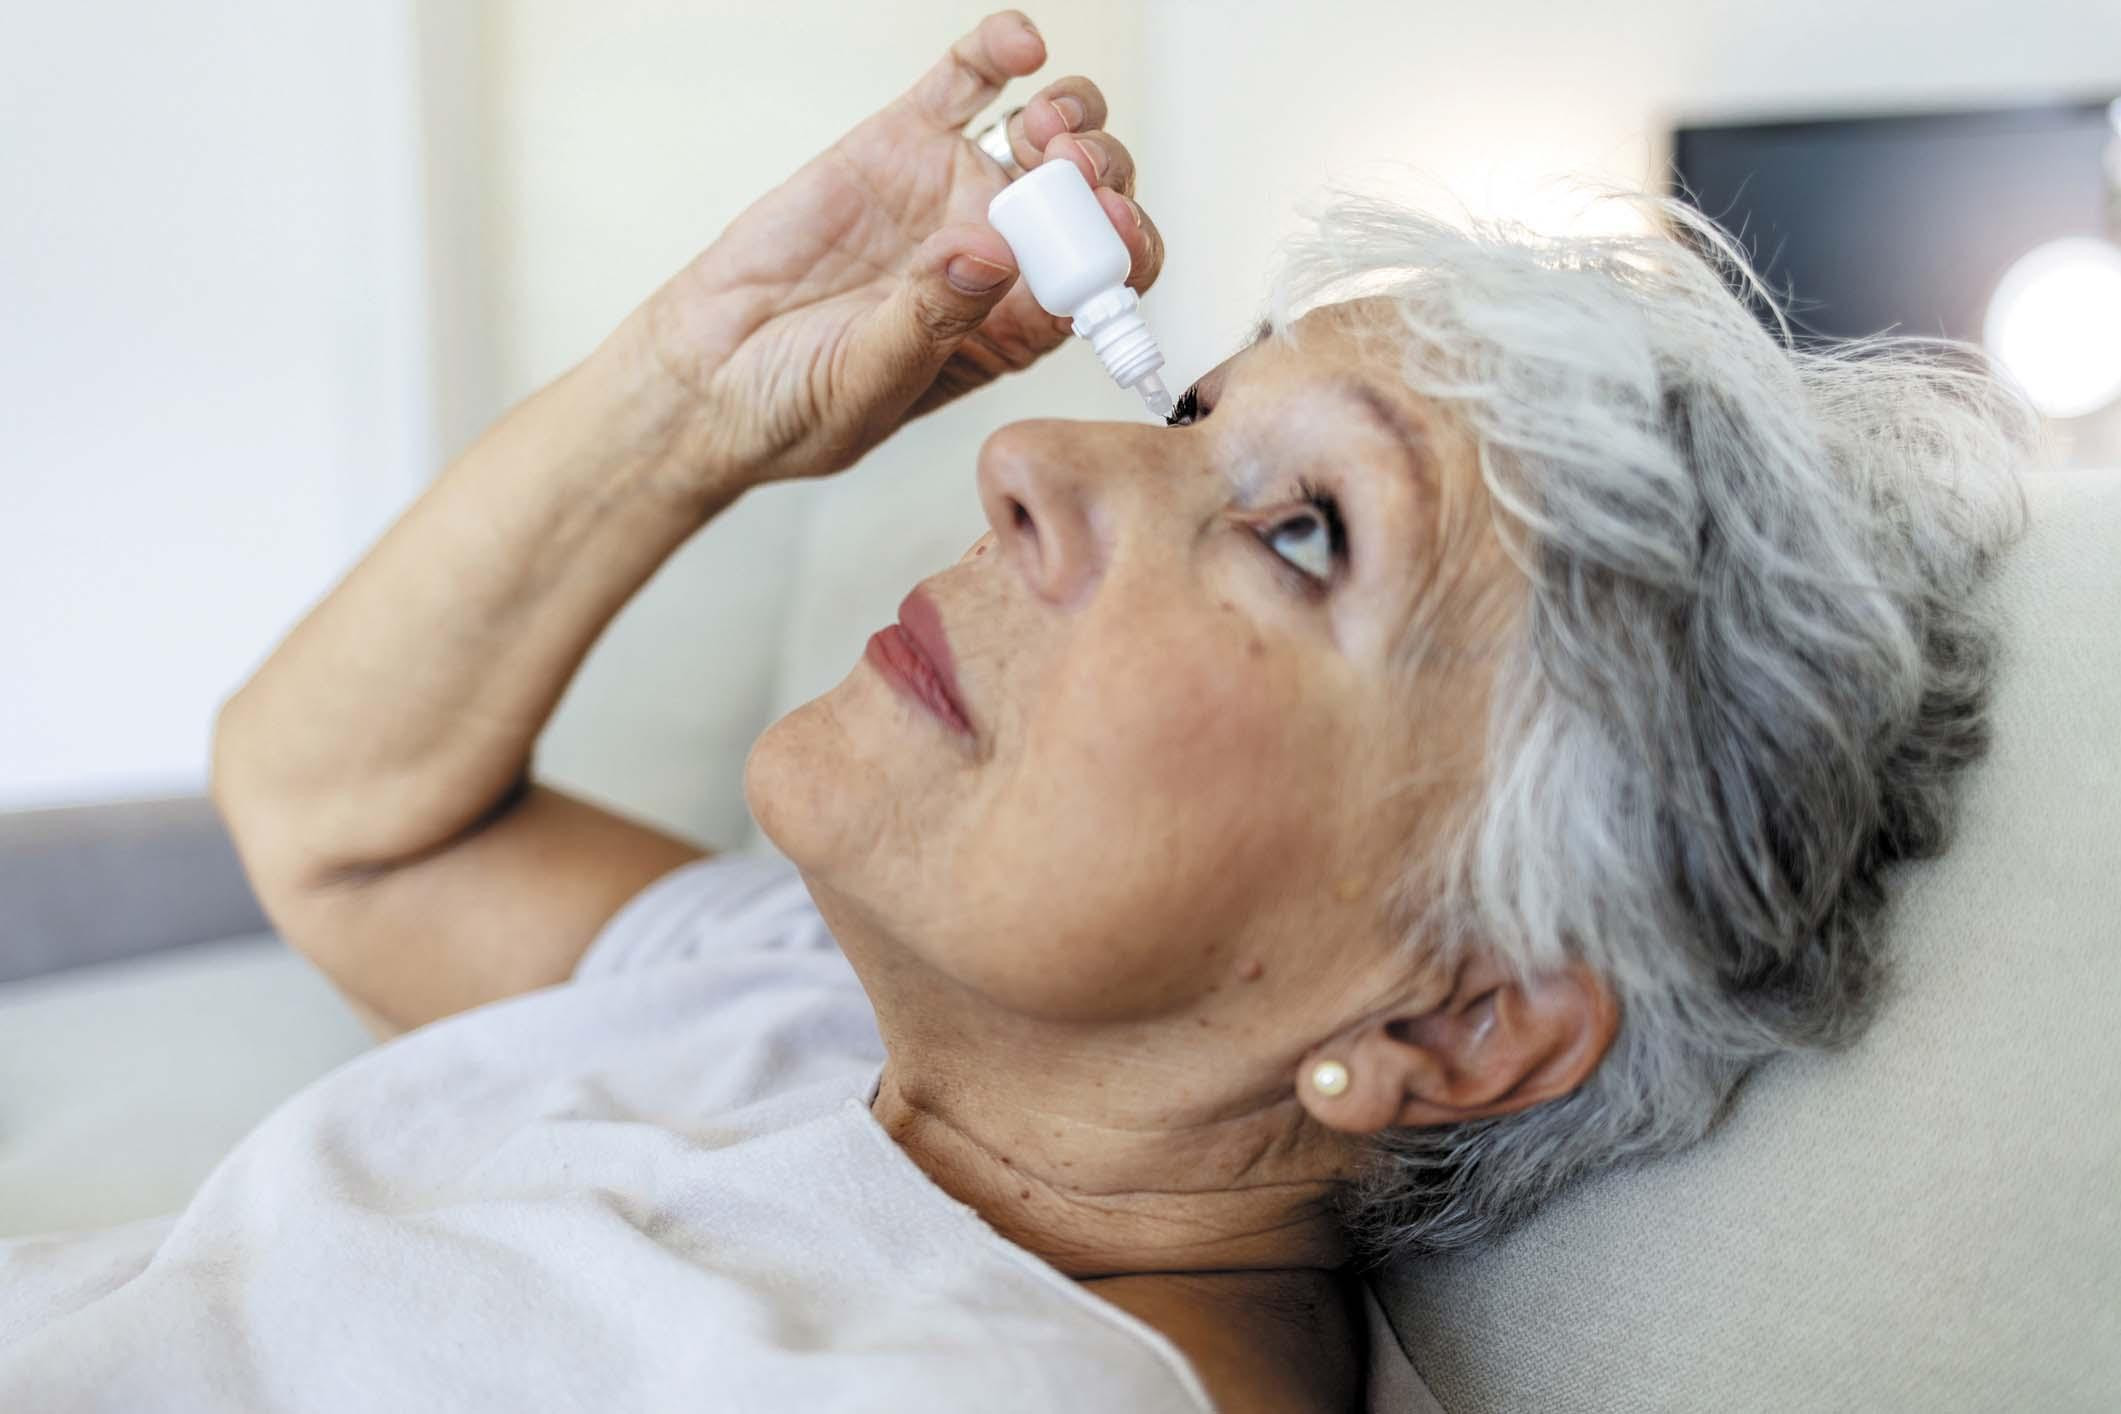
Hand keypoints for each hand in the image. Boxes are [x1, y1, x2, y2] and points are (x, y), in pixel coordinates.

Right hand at [630, 10, 1163, 488]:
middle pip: (1089, 201)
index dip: (1122, 248)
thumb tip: (990, 253)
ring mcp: (955, 194)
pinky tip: (1020, 45)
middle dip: (1100, 175)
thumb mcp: (866, 383)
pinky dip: (999, 52)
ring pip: (1047, 136)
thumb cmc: (795, 405)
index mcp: (1015, 331)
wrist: (707, 373)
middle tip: (1072, 167)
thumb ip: (930, 323)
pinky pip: (967, 84)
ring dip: (1070, 117)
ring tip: (1041, 128)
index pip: (1101, 283)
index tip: (1110, 224)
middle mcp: (1002, 259)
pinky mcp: (902, 144)